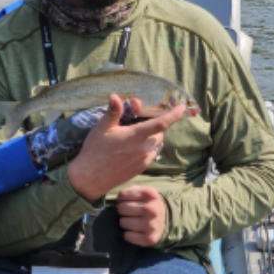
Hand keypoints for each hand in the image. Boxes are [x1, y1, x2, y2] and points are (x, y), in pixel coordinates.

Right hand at [66, 94, 190, 201]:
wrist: (91, 178)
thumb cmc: (95, 150)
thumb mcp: (102, 127)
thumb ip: (113, 112)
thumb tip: (115, 96)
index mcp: (135, 136)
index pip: (161, 124)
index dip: (174, 115)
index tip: (182, 107)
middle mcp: (143, 149)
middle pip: (160, 133)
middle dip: (156, 123)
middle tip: (143, 118)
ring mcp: (144, 160)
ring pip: (157, 143)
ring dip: (153, 135)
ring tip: (137, 131)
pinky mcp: (142, 168)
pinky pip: (152, 153)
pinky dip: (149, 146)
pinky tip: (134, 144)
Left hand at [116, 184, 168, 245]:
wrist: (165, 221)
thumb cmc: (149, 204)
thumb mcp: (144, 192)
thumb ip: (131, 189)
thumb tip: (119, 198)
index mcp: (150, 194)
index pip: (122, 195)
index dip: (122, 199)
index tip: (128, 202)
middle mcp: (152, 209)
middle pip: (121, 208)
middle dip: (123, 211)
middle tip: (130, 213)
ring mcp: (151, 224)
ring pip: (123, 222)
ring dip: (125, 222)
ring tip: (134, 221)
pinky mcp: (149, 239)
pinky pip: (127, 236)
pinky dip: (129, 234)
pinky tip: (136, 231)